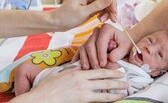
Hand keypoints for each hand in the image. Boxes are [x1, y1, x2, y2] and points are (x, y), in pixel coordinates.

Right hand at [12, 67, 127, 102]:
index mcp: (78, 72)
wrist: (40, 98)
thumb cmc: (47, 88)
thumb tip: (81, 69)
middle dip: (117, 80)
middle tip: (127, 81)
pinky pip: (98, 100)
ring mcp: (82, 91)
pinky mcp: (81, 100)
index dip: (110, 70)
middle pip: (104, 78)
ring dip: (116, 91)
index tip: (118, 71)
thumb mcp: (61, 75)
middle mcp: (82, 80)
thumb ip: (73, 72)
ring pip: (104, 90)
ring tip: (125, 92)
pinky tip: (113, 100)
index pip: (98, 70)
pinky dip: (107, 100)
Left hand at [55, 0, 116, 30]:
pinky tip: (101, 19)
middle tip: (113, 18)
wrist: (56, 23)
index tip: (114, 12)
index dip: (111, 2)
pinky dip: (103, 13)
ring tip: (103, 20)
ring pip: (104, 3)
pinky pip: (100, 8)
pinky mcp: (89, 6)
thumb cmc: (66, 17)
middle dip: (110, 7)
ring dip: (107, 11)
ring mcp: (89, 0)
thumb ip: (97, 5)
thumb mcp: (83, 12)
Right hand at [73, 24, 131, 68]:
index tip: (103, 64)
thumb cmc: (125, 46)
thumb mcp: (126, 48)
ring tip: (88, 68)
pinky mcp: (86, 45)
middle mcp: (97, 32)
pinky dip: (78, 58)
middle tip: (97, 68)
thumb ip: (119, 52)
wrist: (123, 46)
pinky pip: (80, 51)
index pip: (101, 41)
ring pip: (84, 48)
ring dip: (85, 59)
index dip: (101, 53)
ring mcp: (90, 38)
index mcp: (107, 29)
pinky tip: (76, 65)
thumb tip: (110, 58)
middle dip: (93, 57)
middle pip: (90, 44)